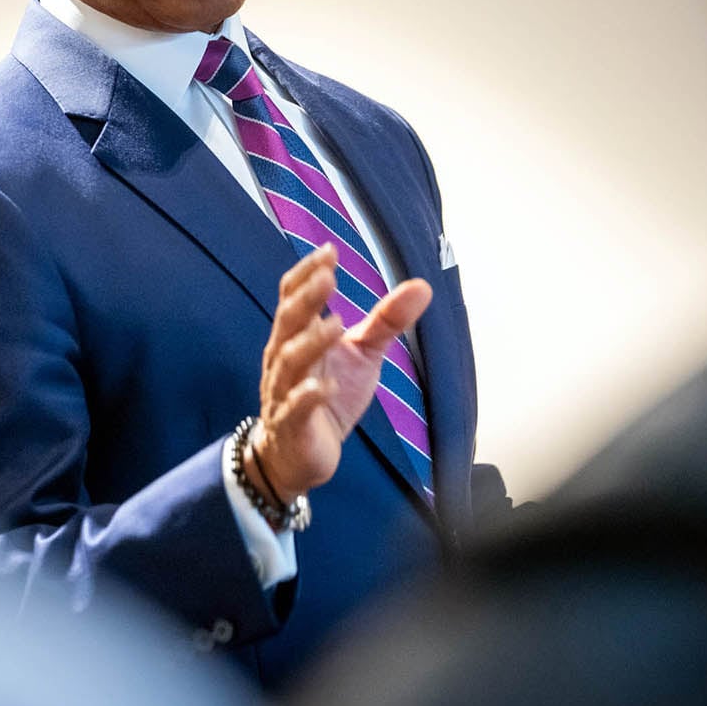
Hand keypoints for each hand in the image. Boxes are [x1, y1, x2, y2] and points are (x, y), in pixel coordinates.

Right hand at [250, 244, 431, 504]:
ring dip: (311, 342)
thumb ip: (386, 321)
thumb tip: (423, 285)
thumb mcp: (362, 354)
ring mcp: (283, 392)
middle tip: (328, 276)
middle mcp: (284, 358)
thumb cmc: (327, 395)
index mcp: (298, 335)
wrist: (300, 454)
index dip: (307, 273)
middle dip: (306, 298)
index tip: (329, 250)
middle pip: (288, 322)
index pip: (292, 296)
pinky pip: (295, 408)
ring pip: (290, 362)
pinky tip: (323, 386)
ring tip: (336, 325)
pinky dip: (307, 396)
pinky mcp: (292, 425)